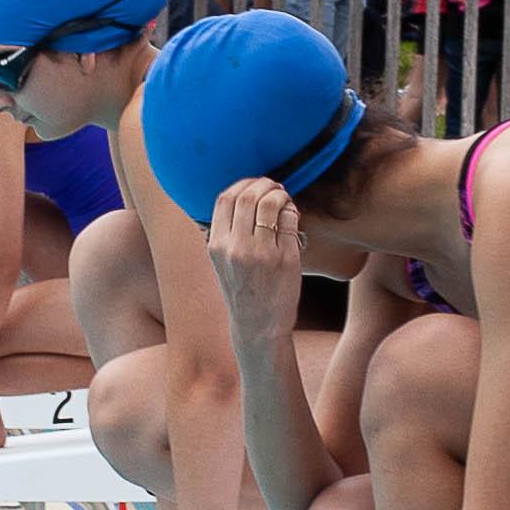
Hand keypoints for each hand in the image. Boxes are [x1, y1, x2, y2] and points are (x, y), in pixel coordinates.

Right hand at [202, 176, 305, 339]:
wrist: (258, 326)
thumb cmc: (242, 291)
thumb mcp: (221, 262)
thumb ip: (226, 232)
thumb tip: (242, 196)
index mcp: (217, 246)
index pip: (224, 199)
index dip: (241, 185)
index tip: (252, 185)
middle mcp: (237, 248)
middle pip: (248, 196)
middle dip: (263, 184)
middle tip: (274, 186)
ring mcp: (263, 253)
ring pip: (271, 204)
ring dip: (280, 194)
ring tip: (284, 198)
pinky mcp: (286, 259)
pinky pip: (289, 221)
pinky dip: (292, 210)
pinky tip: (292, 214)